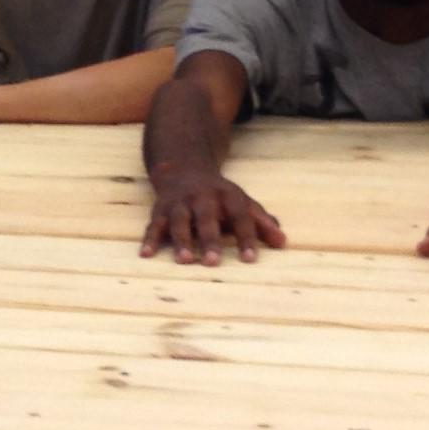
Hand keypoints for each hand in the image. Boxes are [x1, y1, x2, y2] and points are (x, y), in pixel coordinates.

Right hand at [141, 167, 284, 265]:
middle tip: (212, 262)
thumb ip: (261, 222)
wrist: (184, 167)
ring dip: (181, 240)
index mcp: (227, 196)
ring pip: (179, 221)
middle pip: (207, 218)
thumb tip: (282, 242)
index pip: (240, 217)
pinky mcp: (161, 208)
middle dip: (209, 239)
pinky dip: (149, 239)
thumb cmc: (219, 195)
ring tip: (184, 260)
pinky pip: (154, 224)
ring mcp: (180, 203)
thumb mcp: (242, 202)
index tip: (250, 259)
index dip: (246, 237)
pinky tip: (146, 254)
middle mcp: (202, 197)